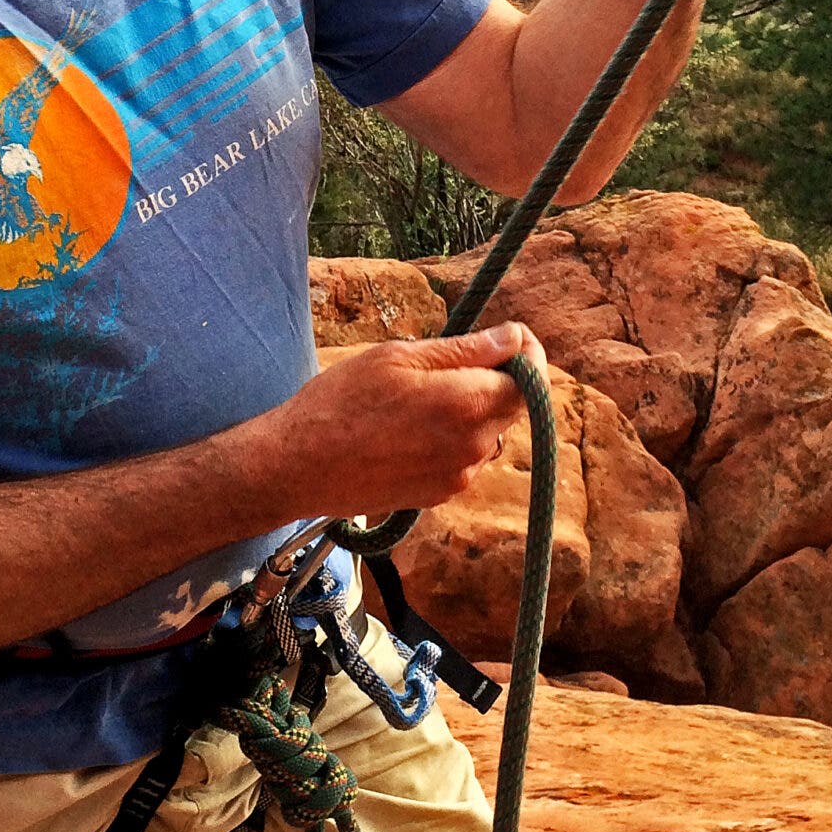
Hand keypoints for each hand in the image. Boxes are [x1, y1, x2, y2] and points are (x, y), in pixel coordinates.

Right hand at [260, 325, 547, 521]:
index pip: (532, 379)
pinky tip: (408, 429)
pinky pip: (464, 456)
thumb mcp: (399, 357)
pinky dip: (451, 437)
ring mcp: (459, 475)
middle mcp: (473, 447)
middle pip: (513, 406)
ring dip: (471, 410)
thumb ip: (466, 349)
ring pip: (488, 432)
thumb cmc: (341, 401)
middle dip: (494, 380)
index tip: (505, 338)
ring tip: (418, 399)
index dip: (526, 353)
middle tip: (447, 363)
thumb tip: (515, 337)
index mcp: (468, 404)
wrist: (299, 466)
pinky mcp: (441, 494)